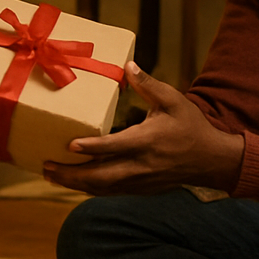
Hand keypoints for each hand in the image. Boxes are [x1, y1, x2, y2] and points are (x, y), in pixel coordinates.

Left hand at [42, 63, 244, 194]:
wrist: (211, 161)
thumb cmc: (191, 127)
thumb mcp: (174, 100)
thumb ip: (149, 85)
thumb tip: (128, 66)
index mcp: (147, 141)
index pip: (114, 147)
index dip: (91, 147)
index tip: (69, 145)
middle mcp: (140, 165)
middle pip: (100, 176)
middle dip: (71, 174)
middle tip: (46, 166)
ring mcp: (140, 181)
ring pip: (102, 188)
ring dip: (75, 184)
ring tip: (51, 176)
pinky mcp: (140, 189)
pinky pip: (110, 192)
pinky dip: (90, 189)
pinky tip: (75, 183)